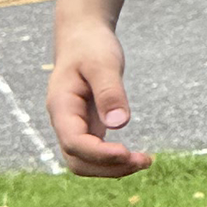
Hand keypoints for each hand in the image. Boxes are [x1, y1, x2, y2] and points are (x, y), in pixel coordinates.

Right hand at [47, 19, 151, 173]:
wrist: (82, 38)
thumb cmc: (91, 47)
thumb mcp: (103, 63)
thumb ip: (110, 92)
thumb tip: (119, 123)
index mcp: (61, 106)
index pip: (73, 142)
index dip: (99, 153)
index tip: (127, 152)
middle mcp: (63, 122)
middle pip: (77, 160)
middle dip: (109, 167)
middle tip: (145, 161)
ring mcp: (73, 127)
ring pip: (85, 162)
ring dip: (113, 169)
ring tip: (145, 161)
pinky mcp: (86, 128)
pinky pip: (95, 154)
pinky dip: (114, 161)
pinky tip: (137, 157)